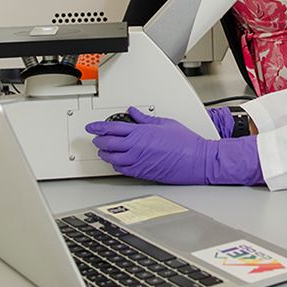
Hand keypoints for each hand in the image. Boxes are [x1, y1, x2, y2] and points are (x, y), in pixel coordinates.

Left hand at [85, 107, 262, 185]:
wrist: (195, 160)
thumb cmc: (185, 142)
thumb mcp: (165, 123)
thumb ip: (145, 119)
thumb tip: (133, 113)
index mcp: (141, 132)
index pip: (112, 128)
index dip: (98, 127)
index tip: (91, 127)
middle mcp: (136, 147)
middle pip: (108, 143)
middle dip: (99, 140)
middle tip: (97, 137)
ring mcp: (137, 162)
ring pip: (111, 158)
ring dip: (105, 153)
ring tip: (104, 150)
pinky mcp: (141, 173)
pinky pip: (121, 170)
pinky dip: (115, 165)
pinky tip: (116, 162)